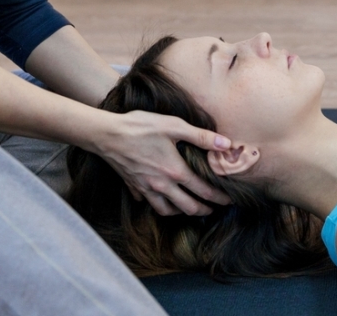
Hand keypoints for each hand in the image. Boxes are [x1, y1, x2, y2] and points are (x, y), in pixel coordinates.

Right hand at [93, 110, 232, 215]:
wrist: (107, 134)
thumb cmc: (141, 127)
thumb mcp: (174, 126)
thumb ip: (201, 136)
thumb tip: (226, 144)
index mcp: (176, 172)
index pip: (203, 191)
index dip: (219, 197)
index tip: (229, 200)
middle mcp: (162, 185)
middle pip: (187, 207)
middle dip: (203, 210)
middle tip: (213, 209)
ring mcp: (146, 188)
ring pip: (166, 210)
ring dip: (180, 211)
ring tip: (188, 207)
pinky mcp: (133, 186)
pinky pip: (147, 202)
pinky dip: (156, 203)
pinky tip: (159, 197)